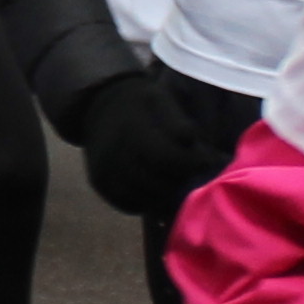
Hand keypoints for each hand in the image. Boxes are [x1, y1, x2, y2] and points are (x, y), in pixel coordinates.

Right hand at [78, 73, 219, 220]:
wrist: (99, 106)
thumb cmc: (140, 104)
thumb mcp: (160, 98)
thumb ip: (178, 122)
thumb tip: (194, 145)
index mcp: (132, 129)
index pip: (168, 158)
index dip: (191, 164)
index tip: (205, 161)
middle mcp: (114, 153)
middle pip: (158, 182)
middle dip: (180, 179)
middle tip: (189, 170)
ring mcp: (105, 171)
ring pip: (145, 198)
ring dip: (165, 193)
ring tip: (173, 177)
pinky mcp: (100, 184)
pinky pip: (129, 204)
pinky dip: (146, 201)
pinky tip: (155, 187)